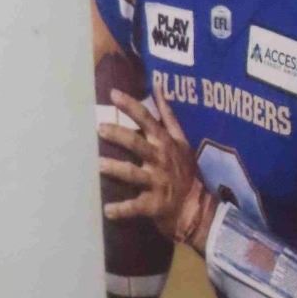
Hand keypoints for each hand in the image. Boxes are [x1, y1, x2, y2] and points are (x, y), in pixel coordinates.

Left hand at [98, 84, 215, 251]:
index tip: (113, 94)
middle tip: (100, 129)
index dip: (131, 106)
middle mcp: (160, 160)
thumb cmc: (183, 170)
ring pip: (134, 174)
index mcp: (165, 143)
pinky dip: (122, 209)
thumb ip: (168, 116)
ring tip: (100, 165)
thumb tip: (158, 87)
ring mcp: (157, 182)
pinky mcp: (153, 205)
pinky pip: (135, 206)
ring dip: (117, 169)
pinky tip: (107, 210)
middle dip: (119, 136)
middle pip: (137, 144)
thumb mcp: (180, 141)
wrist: (196, 207)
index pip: (147, 119)